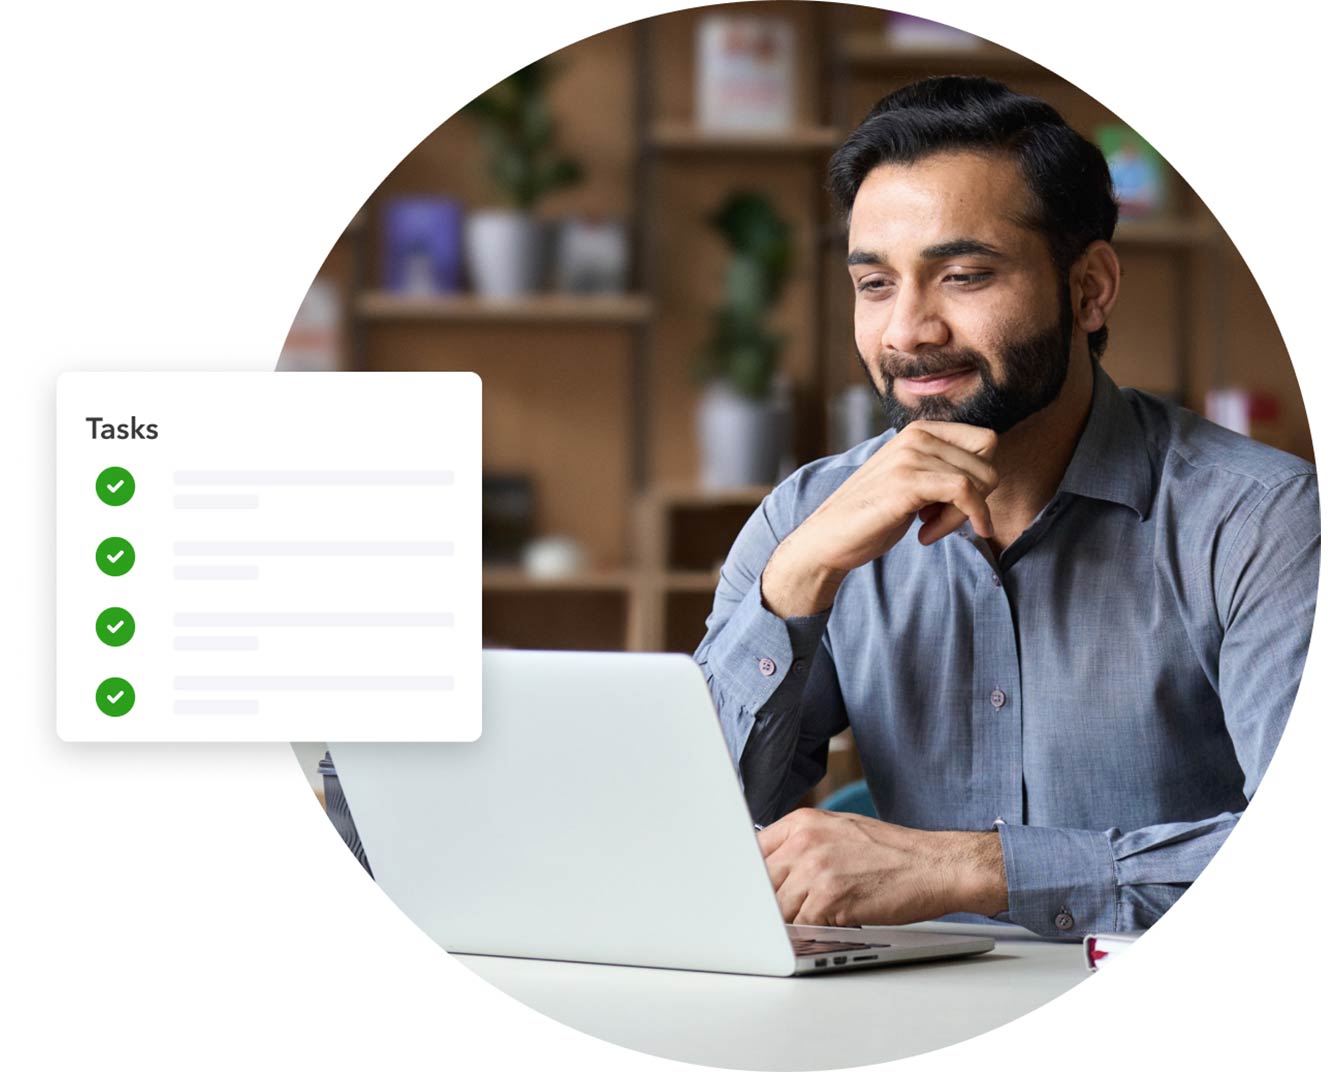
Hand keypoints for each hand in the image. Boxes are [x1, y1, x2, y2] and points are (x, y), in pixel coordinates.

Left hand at [756, 808, 1006, 926]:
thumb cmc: (891, 853)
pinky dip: (808, 933)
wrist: (934, 865)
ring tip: (812, 921)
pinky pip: (800, 925)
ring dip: (788, 922)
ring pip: (776, 908)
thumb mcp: (838, 831)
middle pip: (759, 883)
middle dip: (766, 904)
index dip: (749, 879)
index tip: (746, 894)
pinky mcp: (830, 898)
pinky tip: (826, 928)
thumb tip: (768, 869)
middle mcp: (804, 841)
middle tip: (773, 918)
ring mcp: (815, 868)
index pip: (751, 852)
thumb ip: (801, 845)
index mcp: (802, 822)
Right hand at [761, 421, 997, 617]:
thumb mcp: (912, 481)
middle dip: (976, 498)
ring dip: (962, 516)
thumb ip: (942, 469)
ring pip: (978, 480)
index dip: (980, 478)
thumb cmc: (871, 515)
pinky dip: (963, 519)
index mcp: (919, 431)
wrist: (827, 537)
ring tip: (929, 529)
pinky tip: (928, 536)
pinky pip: (965, 493)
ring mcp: (910, 456)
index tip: (954, 504)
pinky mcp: (907, 481)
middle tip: (942, 521)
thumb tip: (989, 475)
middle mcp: (916, 435)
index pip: (985, 441)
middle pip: (987, 461)